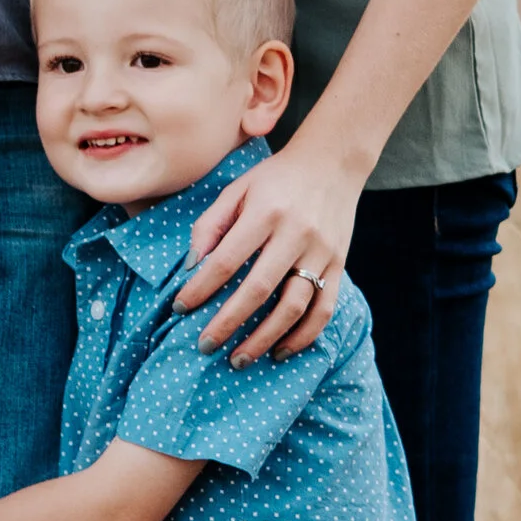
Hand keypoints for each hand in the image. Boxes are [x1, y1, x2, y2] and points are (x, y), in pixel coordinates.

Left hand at [172, 138, 364, 363]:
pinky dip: (303, 336)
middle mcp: (295, 234)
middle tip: (204, 346)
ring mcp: (321, 252)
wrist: (333, 162)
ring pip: (293, 306)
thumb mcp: (238, 188)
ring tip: (239, 358)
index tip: (181, 308)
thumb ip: (211, 223)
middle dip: (227, 323)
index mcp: (265, 212)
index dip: (200, 288)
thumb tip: (193, 265)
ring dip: (264, 338)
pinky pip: (324, 309)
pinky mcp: (339, 265)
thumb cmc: (276, 177)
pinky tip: (280, 351)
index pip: (226, 260)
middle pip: (258, 289)